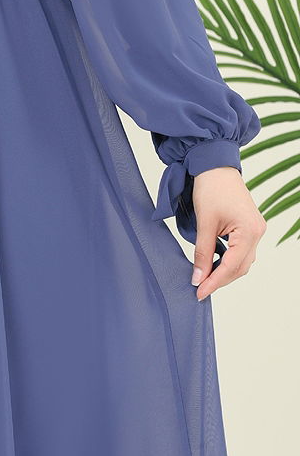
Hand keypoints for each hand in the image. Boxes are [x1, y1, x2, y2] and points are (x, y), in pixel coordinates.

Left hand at [190, 166, 266, 300]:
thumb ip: (202, 252)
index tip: (199, 292)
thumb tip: (198, 277)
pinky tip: (214, 262)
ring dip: (225, 270)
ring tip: (205, 278)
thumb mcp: (204, 223)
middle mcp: (257, 232)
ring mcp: (255, 229)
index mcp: (250, 231)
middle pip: (240, 267)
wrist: (214, 164)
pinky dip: (228, 259)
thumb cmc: (211, 187)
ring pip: (242, 260)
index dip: (214, 281)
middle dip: (220, 279)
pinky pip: (241, 250)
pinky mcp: (249, 226)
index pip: (232, 266)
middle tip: (200, 288)